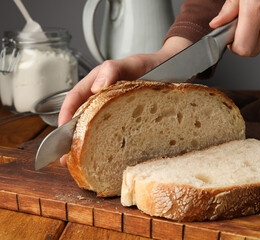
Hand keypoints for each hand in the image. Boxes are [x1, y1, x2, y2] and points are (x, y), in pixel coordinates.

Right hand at [58, 37, 191, 165]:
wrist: (174, 69)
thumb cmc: (151, 65)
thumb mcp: (132, 64)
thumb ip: (113, 70)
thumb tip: (96, 87)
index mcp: (98, 83)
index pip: (75, 98)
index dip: (66, 115)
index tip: (61, 133)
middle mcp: (104, 99)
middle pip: (82, 118)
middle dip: (72, 139)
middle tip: (66, 157)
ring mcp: (115, 111)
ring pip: (96, 129)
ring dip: (87, 146)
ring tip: (82, 164)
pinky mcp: (128, 121)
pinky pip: (114, 134)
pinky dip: (108, 146)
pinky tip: (107, 158)